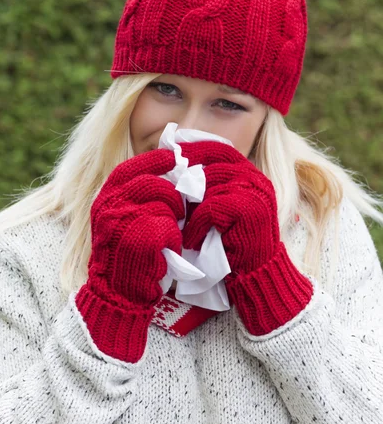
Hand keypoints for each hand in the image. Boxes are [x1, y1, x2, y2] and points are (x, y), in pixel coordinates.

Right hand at [76, 148, 184, 361]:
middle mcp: (109, 206)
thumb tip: (172, 170)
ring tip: (172, 233)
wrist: (117, 295)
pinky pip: (169, 227)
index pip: (130, 168)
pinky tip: (169, 250)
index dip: (154, 160)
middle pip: (153, 183)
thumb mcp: (123, 219)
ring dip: (176, 218)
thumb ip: (138, 196)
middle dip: (174, 195)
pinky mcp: (138, 240)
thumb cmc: (127, 254)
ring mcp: (122, 222)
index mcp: (105, 198)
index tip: (175, 157)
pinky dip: (175, 238)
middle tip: (182, 209)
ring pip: (164, 204)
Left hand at [179, 141, 312, 335]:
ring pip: (210, 184)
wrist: (256, 276)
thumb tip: (172, 165)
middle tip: (167, 192)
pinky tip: (193, 241)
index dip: (194, 149)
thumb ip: (205, 187)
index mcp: (249, 173)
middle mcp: (256, 178)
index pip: (220, 148)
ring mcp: (256, 192)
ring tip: (182, 226)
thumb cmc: (230, 243)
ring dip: (190, 207)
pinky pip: (212, 206)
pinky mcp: (250, 209)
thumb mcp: (217, 208)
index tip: (170, 156)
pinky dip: (197, 224)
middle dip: (187, 176)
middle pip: (213, 162)